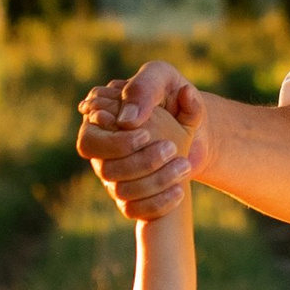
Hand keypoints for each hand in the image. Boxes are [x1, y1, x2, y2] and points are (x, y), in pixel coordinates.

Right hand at [78, 61, 203, 221]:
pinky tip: (180, 191)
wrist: (198, 129)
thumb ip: (146, 88)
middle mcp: (102, 150)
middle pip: (104, 168)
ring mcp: (114, 176)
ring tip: (184, 166)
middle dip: (137, 161)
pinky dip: (158, 203)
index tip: (147, 134)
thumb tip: (128, 120)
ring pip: (119, 190)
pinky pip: (133, 210)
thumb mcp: (164, 80)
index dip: (117, 141)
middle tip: (171, 148)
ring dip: (154, 180)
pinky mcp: (130, 197)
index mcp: (102, 118)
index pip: (90, 137)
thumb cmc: (176, 97)